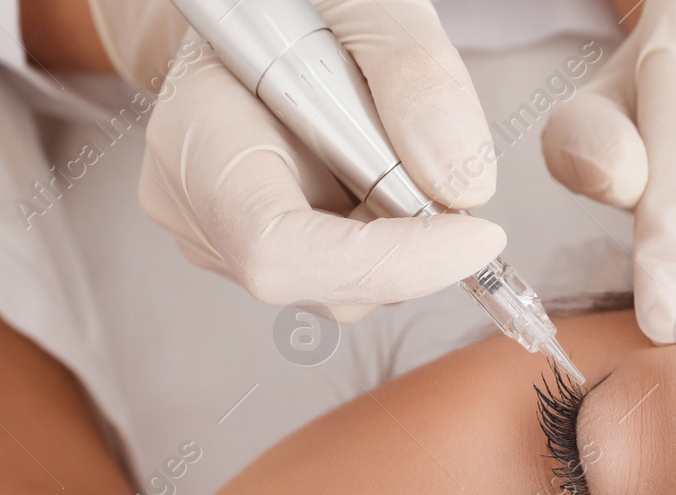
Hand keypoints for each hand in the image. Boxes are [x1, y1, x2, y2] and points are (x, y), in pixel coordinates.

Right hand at [100, 0, 504, 320]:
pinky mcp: (259, 255)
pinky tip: (368, 166)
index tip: (479, 235)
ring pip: (349, 286)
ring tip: (382, 138)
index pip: (277, 251)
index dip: (385, 262)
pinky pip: (347, 273)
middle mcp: (196, 206)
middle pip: (328, 282)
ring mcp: (222, 240)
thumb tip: (463, 187)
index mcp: (197, 137)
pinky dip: (385, 231)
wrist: (247, 9)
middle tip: (432, 156)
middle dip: (411, 239)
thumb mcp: (358, 0)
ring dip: (400, 230)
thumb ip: (411, 71)